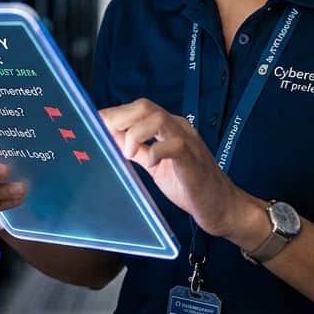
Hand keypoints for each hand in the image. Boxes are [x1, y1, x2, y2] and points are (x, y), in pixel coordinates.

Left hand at [99, 99, 257, 239]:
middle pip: (145, 107)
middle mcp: (178, 128)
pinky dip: (156, 151)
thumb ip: (138, 150)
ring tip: (126, 153)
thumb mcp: (156, 165)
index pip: (137, 109)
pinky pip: (174, 145)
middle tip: (100, 133)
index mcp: (168, 128)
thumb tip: (110, 139)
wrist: (222, 206)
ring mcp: (187, 142)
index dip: (113, 113)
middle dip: (118, 117)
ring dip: (135, 133)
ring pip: (158, 119)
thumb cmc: (189, 185)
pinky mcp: (192, 160)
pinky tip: (150, 162)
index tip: (90, 122)